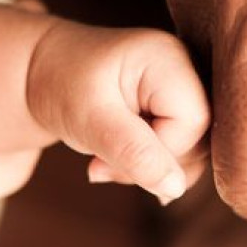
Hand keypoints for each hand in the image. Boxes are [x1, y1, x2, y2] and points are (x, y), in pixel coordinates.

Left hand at [26, 23, 209, 203]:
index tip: (104, 160)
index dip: (157, 153)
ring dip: (153, 168)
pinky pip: (189, 146)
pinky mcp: (183, 102)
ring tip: (107, 159)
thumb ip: (133, 151)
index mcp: (168, 57)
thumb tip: (176, 189)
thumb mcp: (89, 119)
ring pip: (198, 147)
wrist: (44, 69)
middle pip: (202, 136)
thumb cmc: (61, 84)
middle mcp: (189, 66)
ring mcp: (189, 83)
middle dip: (153, 165)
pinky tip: (124, 157)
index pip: (194, 121)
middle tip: (101, 165)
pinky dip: (156, 163)